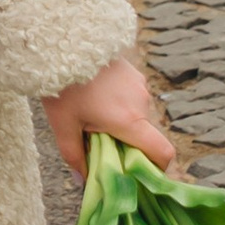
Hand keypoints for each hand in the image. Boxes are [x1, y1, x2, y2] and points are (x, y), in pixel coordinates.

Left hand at [41, 53, 176, 179]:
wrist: (62, 41)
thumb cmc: (62, 86)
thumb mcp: (63, 126)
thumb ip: (74, 157)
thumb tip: (83, 183)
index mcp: (129, 120)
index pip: (163, 152)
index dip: (157, 168)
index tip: (137, 172)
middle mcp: (141, 103)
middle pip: (145, 135)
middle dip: (127, 144)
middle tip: (99, 141)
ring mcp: (140, 85)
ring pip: (137, 116)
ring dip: (121, 121)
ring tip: (92, 114)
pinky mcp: (134, 73)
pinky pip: (133, 98)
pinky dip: (120, 104)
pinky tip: (96, 96)